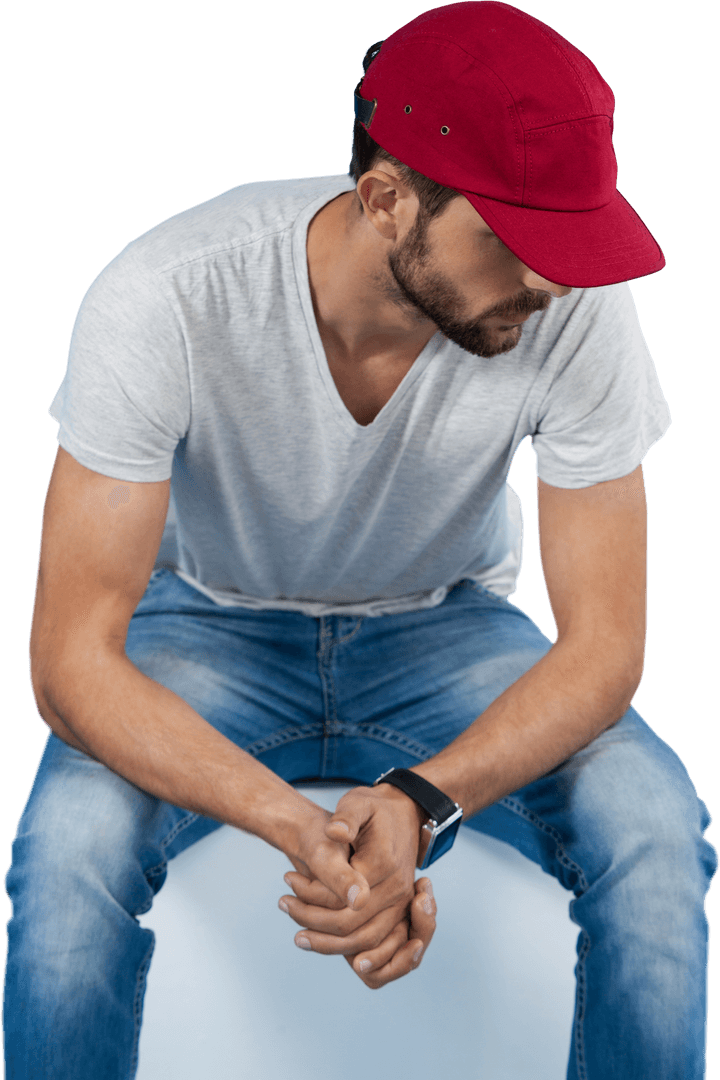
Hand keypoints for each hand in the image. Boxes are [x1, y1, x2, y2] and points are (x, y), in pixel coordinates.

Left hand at [279, 784, 437, 987]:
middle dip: (312, 921)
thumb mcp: (359, 802)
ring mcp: (400, 903)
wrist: (404, 814)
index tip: (287, 878)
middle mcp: (396, 889)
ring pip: (363, 941)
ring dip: (327, 943)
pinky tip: (322, 942)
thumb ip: (346, 818)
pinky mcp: (398, 911)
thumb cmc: (375, 809)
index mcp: (383, 863)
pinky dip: (348, 948)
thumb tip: (334, 832)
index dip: (309, 893)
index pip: (341, 896)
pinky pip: (375, 941)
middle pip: (350, 924)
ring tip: (298, 934)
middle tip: (283, 904)